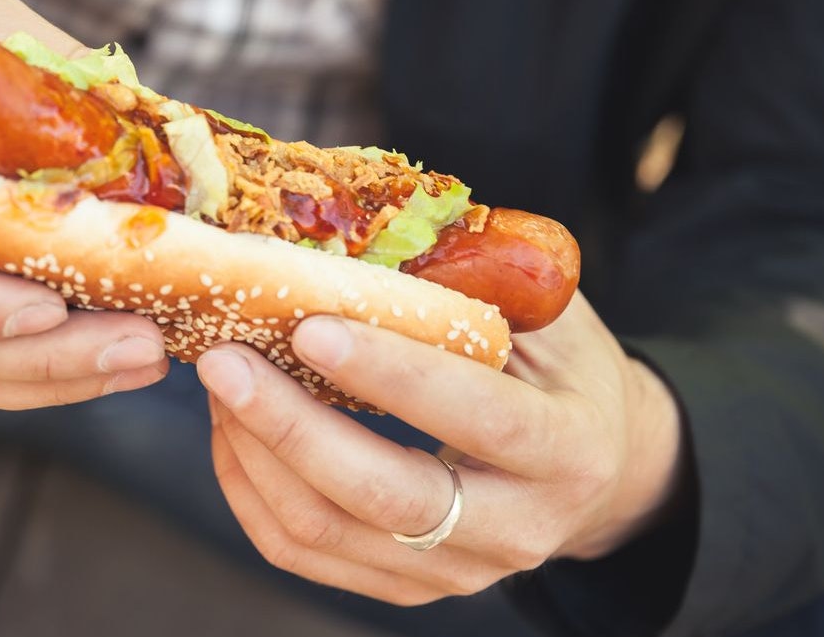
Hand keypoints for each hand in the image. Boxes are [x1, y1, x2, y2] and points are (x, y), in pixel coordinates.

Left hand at [195, 293, 682, 604]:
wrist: (601, 468)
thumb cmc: (565, 374)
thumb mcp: (548, 317)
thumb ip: (472, 286)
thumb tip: (355, 237)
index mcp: (568, 449)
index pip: (478, 417)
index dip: (392, 375)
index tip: (310, 328)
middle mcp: (518, 528)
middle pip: (386, 497)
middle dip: (290, 427)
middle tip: (224, 361)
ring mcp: (458, 572)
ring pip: (327, 533)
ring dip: (256, 456)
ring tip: (221, 383)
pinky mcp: (407, 587)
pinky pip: (304, 554)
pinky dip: (252, 492)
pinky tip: (234, 434)